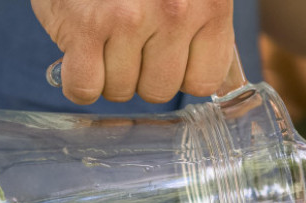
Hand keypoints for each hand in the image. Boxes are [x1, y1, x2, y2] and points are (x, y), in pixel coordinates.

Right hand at [31, 0, 234, 103]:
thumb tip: (228, 86)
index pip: (203, 81)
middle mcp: (175, 10)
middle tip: (128, 40)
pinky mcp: (86, 26)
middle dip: (140, 75)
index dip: (179, 74)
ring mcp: (128, 18)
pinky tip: (80, 52)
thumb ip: (207, 32)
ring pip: (121, 90)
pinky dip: (78, 79)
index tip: (165, 53)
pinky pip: (85, 87)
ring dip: (107, 73)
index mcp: (210, 2)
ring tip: (104, 35)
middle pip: (159, 90)